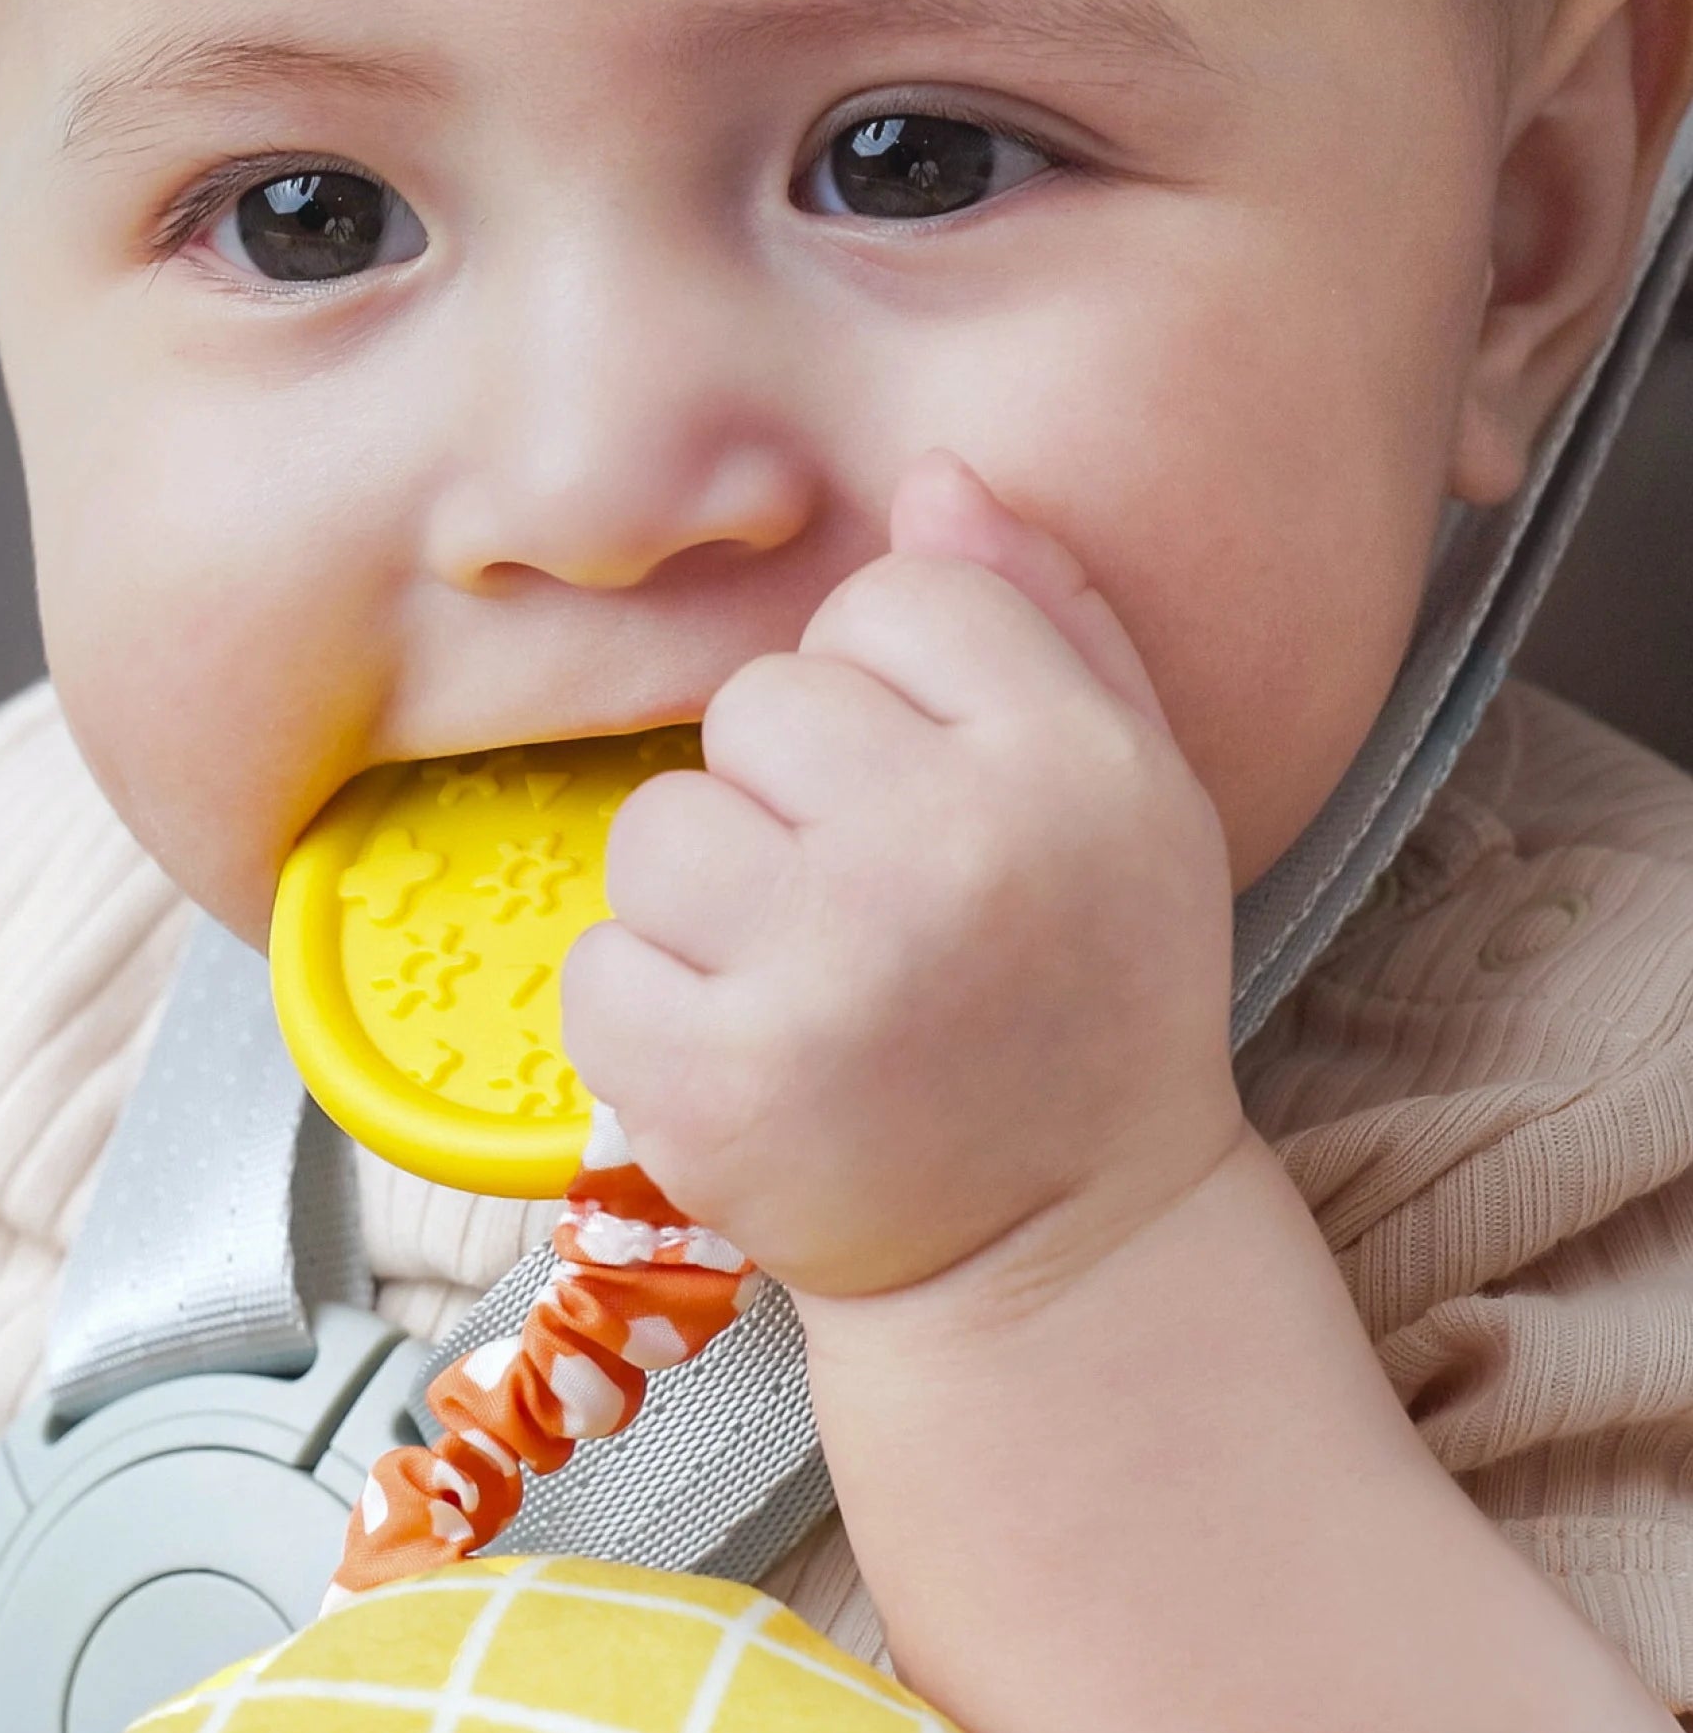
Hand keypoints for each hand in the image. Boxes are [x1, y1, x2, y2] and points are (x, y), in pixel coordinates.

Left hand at [561, 450, 1241, 1297]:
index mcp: (1070, 761)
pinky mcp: (720, 1086)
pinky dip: (648, 1013)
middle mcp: (952, 851)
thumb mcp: (1132, 788)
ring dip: (708, 902)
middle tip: (868, 908)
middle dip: (790, 793)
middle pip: (761, 700)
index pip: (894, 598)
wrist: (1065, 1255)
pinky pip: (599, 962)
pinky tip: (748, 1057)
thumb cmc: (1093, 993)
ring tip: (804, 983)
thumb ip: (1045, 620)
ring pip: (659, 824)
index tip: (932, 793)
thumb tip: (934, 477)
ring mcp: (828, 972)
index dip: (893, 691)